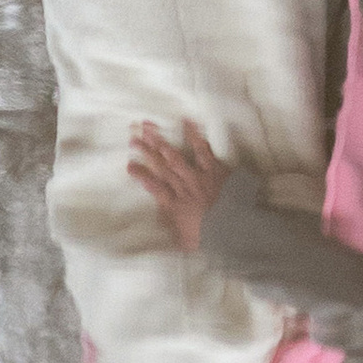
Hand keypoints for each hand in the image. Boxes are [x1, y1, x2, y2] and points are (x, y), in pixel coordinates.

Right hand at [129, 117, 225, 250]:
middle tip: (134, 138)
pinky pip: (202, 149)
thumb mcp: (185, 240)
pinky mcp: (214, 168)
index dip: (141, 175)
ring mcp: (198, 175)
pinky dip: (194, 135)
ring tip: (150, 128)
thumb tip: (161, 220)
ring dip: (161, 141)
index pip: (153, 186)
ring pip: (175, 156)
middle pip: (161, 166)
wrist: (233, 228)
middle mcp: (182, 186)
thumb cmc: (209, 238)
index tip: (129, 165)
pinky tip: (186, 122)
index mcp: (174, 204)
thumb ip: (173, 227)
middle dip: (146, 151)